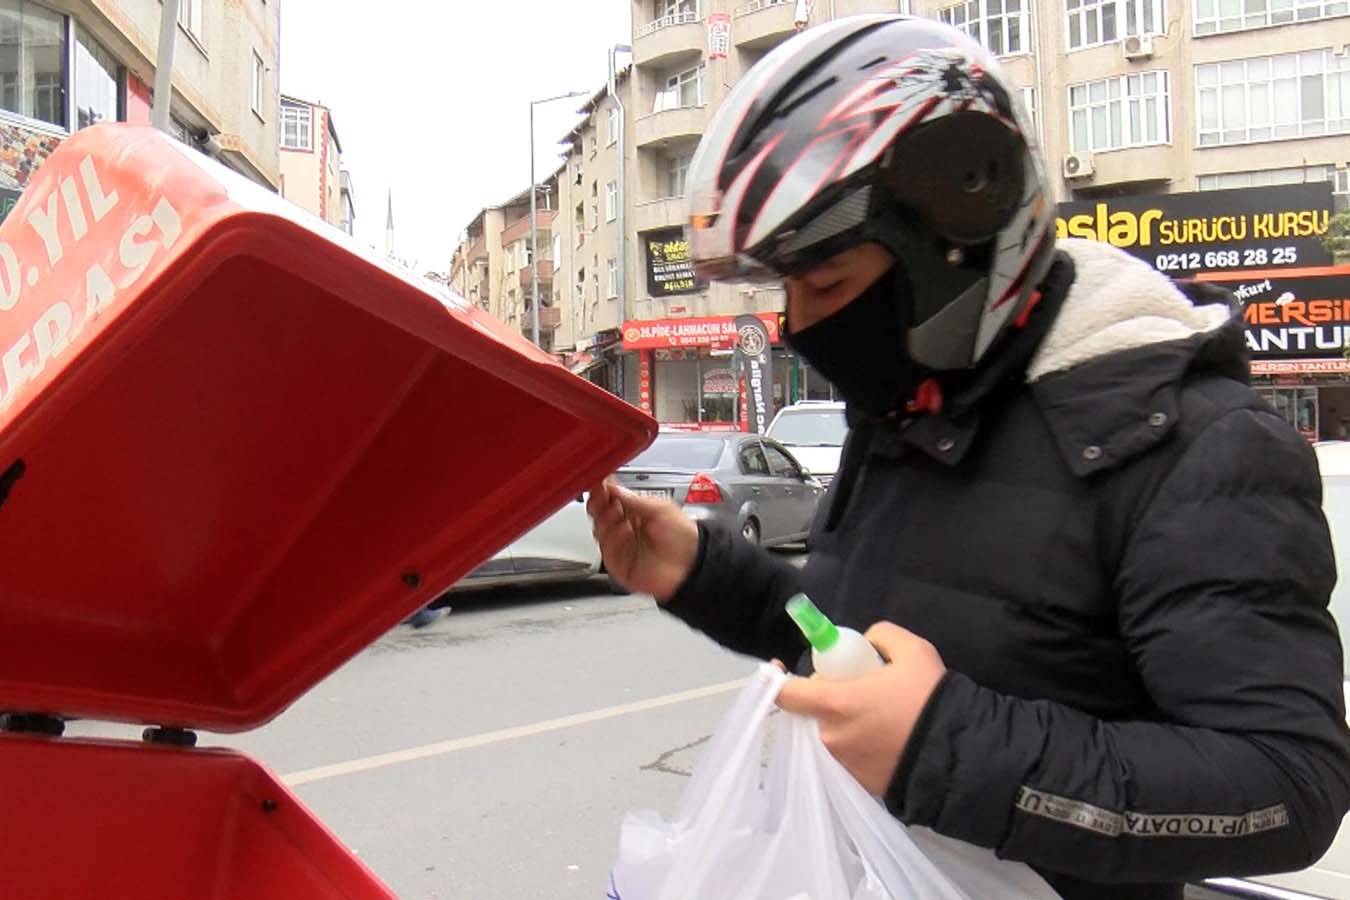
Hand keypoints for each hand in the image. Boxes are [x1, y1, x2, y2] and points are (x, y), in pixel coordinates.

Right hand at [586, 478, 699, 601]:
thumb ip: (633, 499)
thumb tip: (611, 487)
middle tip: (602, 496)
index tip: (598, 481)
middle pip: (598, 513)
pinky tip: (624, 530)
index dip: (602, 489)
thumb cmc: (682, 536)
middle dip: (599, 502)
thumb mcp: (659, 508)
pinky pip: (606, 549)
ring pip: (599, 529)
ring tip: (617, 511)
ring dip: (605, 518)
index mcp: (633, 511)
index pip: (609, 497)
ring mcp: (620, 545)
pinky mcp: (618, 563)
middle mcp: (623, 527)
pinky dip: (613, 537)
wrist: (692, 563)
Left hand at [776, 622, 946, 794]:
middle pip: (811, 710)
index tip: (783, 670)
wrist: (959, 755)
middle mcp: (830, 736)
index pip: (786, 694)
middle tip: (860, 688)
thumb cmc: (929, 700)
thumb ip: (881, 636)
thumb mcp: (913, 650)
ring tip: (880, 715)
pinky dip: (857, 743)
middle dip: (828, 696)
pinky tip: (885, 736)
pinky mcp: (857, 782)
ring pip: (829, 732)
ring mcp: (842, 763)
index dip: (779, 680)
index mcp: (835, 703)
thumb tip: (867, 641)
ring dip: (843, 721)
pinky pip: (846, 754)